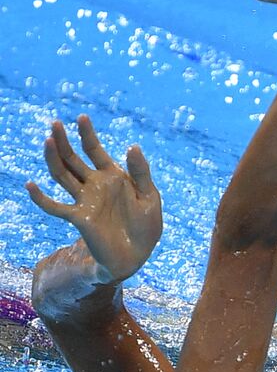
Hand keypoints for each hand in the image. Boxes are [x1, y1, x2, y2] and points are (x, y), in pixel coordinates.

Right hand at [26, 116, 161, 283]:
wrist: (138, 254)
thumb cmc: (146, 225)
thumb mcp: (150, 196)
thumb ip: (141, 172)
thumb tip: (132, 146)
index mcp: (113, 176)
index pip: (95, 150)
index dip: (88, 134)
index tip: (81, 117)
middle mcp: (95, 185)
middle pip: (74, 159)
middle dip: (64, 141)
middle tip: (55, 123)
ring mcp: (85, 200)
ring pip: (63, 176)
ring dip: (54, 159)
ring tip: (47, 141)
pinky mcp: (78, 218)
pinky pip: (55, 207)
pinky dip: (42, 198)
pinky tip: (31, 185)